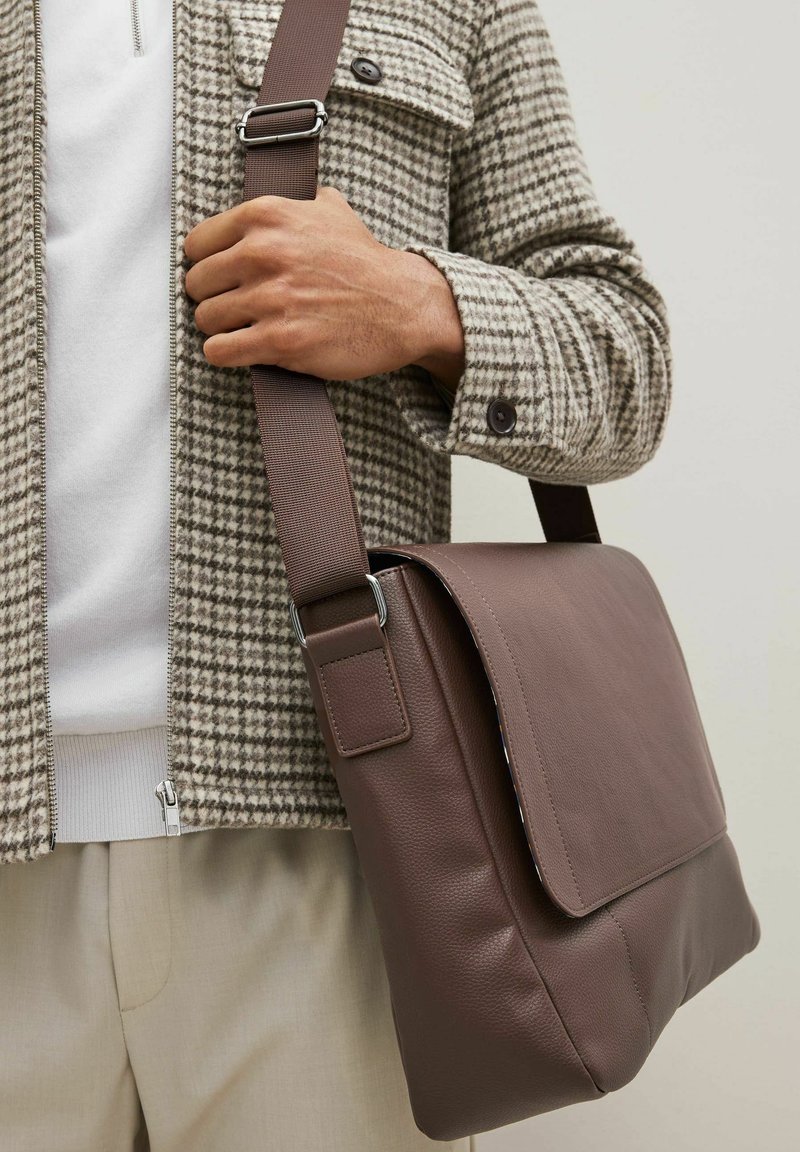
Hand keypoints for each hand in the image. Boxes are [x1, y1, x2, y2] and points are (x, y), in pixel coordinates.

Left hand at [183, 186, 464, 389]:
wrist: (402, 306)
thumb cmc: (364, 263)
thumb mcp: (329, 209)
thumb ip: (290, 202)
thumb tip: (271, 198)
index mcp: (267, 216)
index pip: (197, 244)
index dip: (208, 264)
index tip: (223, 278)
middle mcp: (263, 253)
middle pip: (197, 284)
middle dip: (213, 297)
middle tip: (235, 306)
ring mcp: (271, 299)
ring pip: (206, 319)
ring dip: (221, 328)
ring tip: (242, 329)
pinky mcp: (279, 341)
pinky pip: (220, 351)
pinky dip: (225, 353)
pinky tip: (242, 349)